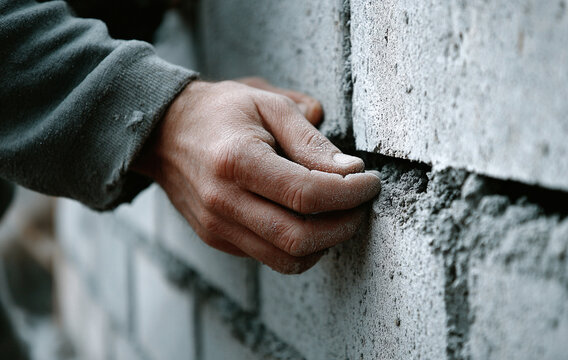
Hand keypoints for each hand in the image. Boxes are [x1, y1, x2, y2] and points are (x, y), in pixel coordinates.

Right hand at [133, 79, 379, 273]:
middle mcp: (223, 202)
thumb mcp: (268, 104)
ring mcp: (218, 226)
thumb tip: (350, 170)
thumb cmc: (221, 111)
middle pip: (299, 239)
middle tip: (361, 204)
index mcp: (237, 161)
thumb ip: (310, 139)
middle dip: (344, 226)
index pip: (307, 194)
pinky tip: (311, 220)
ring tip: (341, 215)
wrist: (164, 133)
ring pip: (287, 259)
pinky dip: (301, 246)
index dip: (349, 193)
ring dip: (326, 243)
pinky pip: (270, 257)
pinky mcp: (218, 240)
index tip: (370, 182)